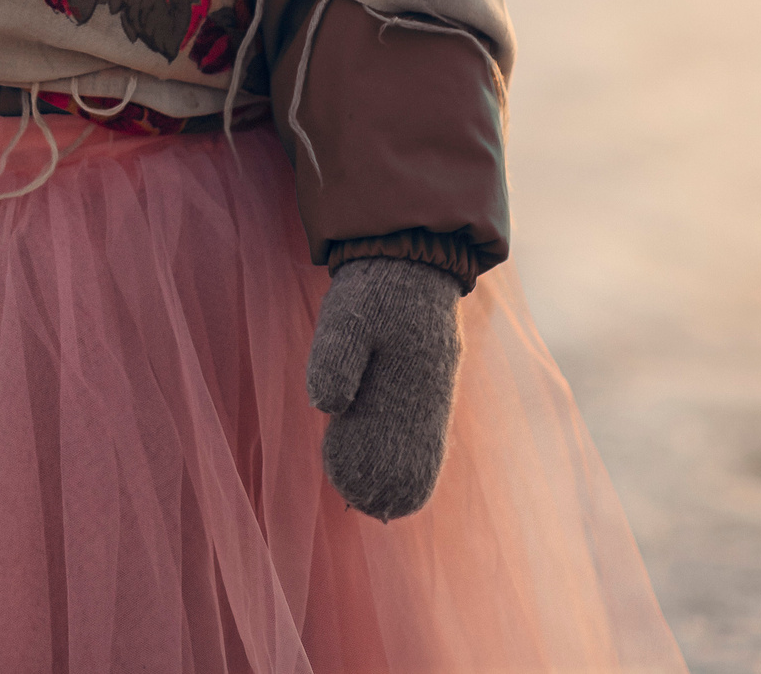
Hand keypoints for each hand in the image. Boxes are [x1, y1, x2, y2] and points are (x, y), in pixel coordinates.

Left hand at [305, 257, 461, 521]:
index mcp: (413, 378)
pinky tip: (392, 471)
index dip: (381, 473)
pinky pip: (423, 425)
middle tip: (360, 505)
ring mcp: (432, 385)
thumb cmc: (373, 289)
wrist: (405, 256)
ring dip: (398, 470)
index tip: (355, 494)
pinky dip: (410, 451)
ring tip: (370, 500)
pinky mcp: (428, 379)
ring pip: (420, 441)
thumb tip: (328, 407)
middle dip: (389, 481)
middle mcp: (430, 389)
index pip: (401, 443)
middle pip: (414, 449)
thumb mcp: (347, 317)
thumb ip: (336, 358)